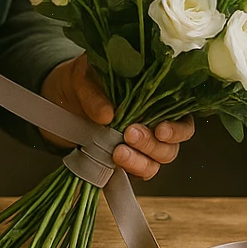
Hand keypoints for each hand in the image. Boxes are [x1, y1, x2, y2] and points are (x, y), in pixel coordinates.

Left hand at [38, 54, 194, 180]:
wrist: (63, 97)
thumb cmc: (83, 78)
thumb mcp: (84, 76)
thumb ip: (95, 93)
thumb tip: (107, 115)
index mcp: (158, 98)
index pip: (183, 118)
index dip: (177, 129)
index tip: (160, 130)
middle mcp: (155, 123)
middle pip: (171, 146)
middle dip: (152, 145)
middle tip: (130, 134)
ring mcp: (141, 144)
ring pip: (156, 162)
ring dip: (140, 161)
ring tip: (118, 152)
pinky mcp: (126, 158)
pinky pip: (136, 171)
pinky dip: (128, 169)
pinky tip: (114, 160)